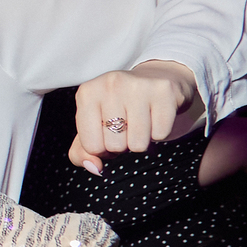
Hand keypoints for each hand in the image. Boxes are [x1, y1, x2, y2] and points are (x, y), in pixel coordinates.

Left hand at [67, 60, 201, 173]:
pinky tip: (155, 116)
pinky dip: (159, 133)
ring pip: (138, 144)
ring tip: (141, 122)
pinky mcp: (165, 91)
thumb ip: (82, 152)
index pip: (91, 146)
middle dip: (123, 144)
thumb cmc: (118, 108)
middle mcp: (110, 85)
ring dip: (141, 140)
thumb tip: (95, 168)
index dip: (102, 148)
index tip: (107, 134)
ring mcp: (138, 86)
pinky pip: (161, 135)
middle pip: (115, 146)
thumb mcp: (92, 126)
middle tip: (127, 126)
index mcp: (87, 94)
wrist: (154, 79)